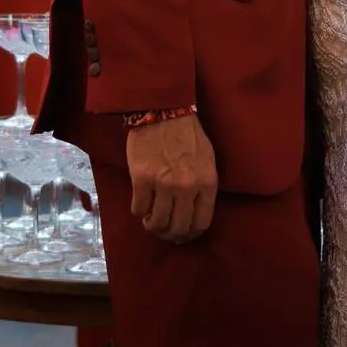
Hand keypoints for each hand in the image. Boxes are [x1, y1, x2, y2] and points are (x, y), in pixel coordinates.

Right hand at [127, 114, 217, 243]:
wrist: (163, 110)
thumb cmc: (187, 134)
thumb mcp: (208, 160)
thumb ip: (205, 186)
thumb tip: (196, 212)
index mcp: (207, 183)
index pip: (201, 222)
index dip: (191, 234)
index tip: (183, 234)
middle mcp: (187, 187)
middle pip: (179, 227)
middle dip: (171, 235)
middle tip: (165, 232)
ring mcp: (163, 184)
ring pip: (158, 222)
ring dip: (153, 226)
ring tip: (150, 221)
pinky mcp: (141, 179)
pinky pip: (139, 208)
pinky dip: (139, 211)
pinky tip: (141, 206)